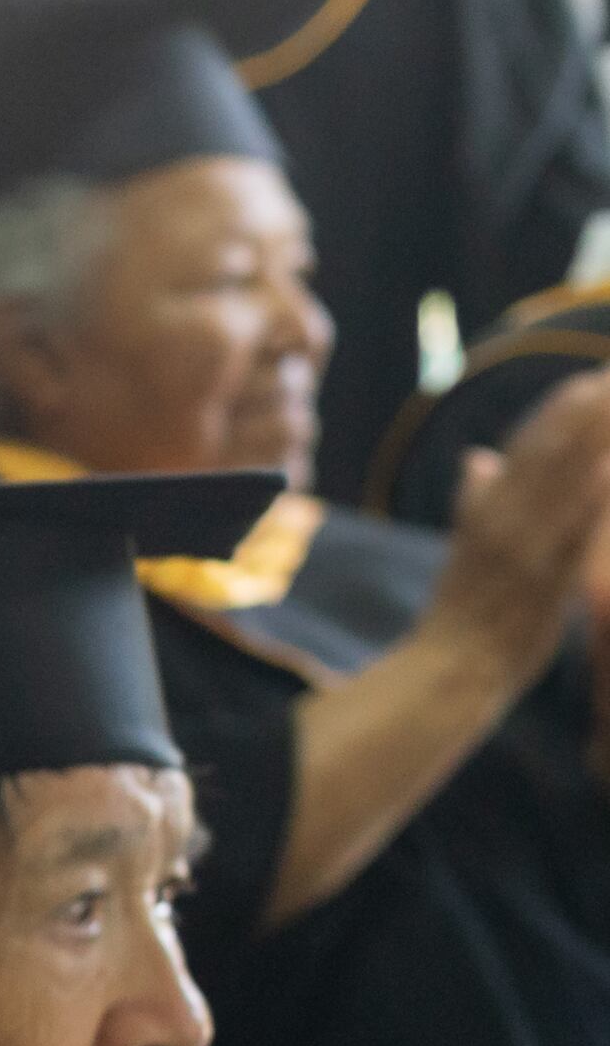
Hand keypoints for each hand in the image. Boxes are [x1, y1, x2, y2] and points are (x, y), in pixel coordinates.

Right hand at [424, 367, 609, 682]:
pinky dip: (592, 498)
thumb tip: (477, 457)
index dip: (562, 408)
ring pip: (564, 482)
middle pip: (551, 452)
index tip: (593, 375)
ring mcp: (523, 547)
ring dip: (595, 440)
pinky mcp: (544, 579)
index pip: (528, 445)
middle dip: (588, 410)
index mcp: (484, 509)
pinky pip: (574, 532)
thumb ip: (475, 498)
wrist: (449, 670)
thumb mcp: (465, 548)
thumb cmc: (463, 611)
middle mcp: (503, 519)